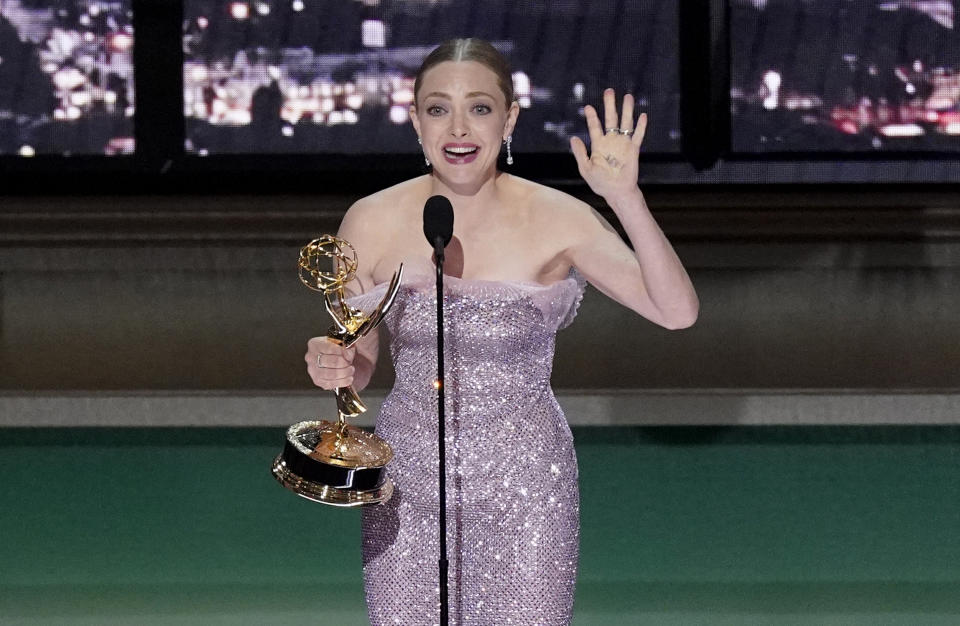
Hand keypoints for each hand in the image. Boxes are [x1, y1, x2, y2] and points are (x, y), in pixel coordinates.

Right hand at [305, 337, 355, 389]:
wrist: (336, 359)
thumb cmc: (338, 350)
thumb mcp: (343, 342)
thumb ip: (347, 345)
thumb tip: (348, 354)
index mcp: (314, 344)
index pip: (329, 348)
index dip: (342, 351)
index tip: (349, 354)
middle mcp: (311, 357)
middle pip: (330, 361)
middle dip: (344, 363)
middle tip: (350, 363)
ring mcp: (312, 370)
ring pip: (330, 374)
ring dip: (344, 373)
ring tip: (350, 370)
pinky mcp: (317, 381)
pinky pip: (330, 384)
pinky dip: (342, 382)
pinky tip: (348, 379)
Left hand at [570, 88, 646, 204]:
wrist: (616, 192)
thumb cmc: (600, 183)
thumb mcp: (585, 168)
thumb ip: (579, 153)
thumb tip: (573, 137)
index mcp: (598, 145)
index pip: (595, 127)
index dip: (592, 117)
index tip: (588, 107)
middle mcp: (611, 141)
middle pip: (611, 119)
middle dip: (610, 105)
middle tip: (609, 91)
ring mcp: (623, 144)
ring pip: (625, 123)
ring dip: (627, 110)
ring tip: (628, 97)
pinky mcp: (633, 150)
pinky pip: (638, 136)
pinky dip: (641, 127)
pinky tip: (643, 115)